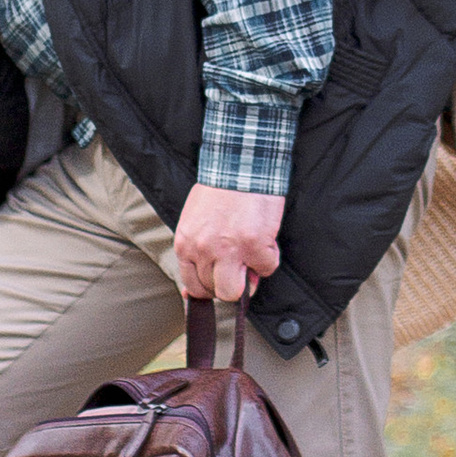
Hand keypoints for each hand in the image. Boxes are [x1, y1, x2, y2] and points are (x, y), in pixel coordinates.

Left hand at [172, 186, 286, 302]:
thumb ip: (197, 250)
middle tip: (240, 268)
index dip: (210, 288)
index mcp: (185, 244)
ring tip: (252, 257)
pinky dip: (270, 258)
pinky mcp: (255, 245)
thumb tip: (198, 287)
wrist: (240, 164)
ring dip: (249, 277)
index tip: (221, 282)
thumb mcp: (195, 221)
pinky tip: (265, 240)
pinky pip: (267, 268)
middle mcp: (204, 250)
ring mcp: (230, 250)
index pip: (193, 286)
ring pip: (238, 291)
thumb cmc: (219, 189)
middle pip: (217, 292)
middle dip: (230, 283)